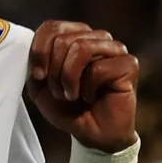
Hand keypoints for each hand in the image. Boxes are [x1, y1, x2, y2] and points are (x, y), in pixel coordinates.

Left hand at [26, 21, 138, 152]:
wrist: (92, 134)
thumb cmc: (68, 108)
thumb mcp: (40, 87)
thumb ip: (34, 64)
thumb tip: (32, 48)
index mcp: (75, 36)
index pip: (52, 27)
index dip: (39, 52)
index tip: (38, 77)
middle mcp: (96, 37)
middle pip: (63, 39)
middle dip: (54, 71)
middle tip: (59, 92)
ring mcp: (115, 49)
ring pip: (81, 47)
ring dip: (68, 78)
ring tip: (71, 95)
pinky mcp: (128, 64)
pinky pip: (99, 68)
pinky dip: (87, 88)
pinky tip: (90, 97)